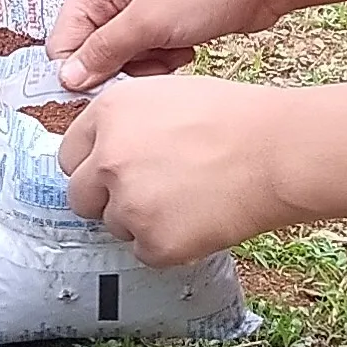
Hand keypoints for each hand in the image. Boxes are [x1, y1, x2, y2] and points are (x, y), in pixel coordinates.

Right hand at [49, 0, 285, 89]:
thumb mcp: (147, 23)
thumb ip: (103, 51)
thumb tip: (66, 78)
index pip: (63, 41)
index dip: (82, 70)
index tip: (111, 86)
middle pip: (92, 51)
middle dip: (120, 68)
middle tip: (153, 63)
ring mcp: (138, 5)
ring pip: (122, 56)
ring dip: (146, 66)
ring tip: (174, 52)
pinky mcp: (163, 18)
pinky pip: (147, 52)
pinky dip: (164, 58)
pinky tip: (186, 48)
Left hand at [58, 76, 302, 265]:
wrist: (276, 153)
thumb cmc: (234, 118)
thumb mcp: (166, 95)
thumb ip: (124, 122)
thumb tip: (104, 150)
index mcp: (108, 113)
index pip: (70, 154)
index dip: (95, 164)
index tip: (114, 171)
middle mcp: (107, 159)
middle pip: (79, 196)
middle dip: (106, 198)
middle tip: (147, 193)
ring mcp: (128, 204)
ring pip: (114, 225)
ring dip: (140, 220)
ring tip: (187, 198)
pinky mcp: (153, 243)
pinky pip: (145, 252)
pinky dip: (167, 244)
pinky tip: (198, 218)